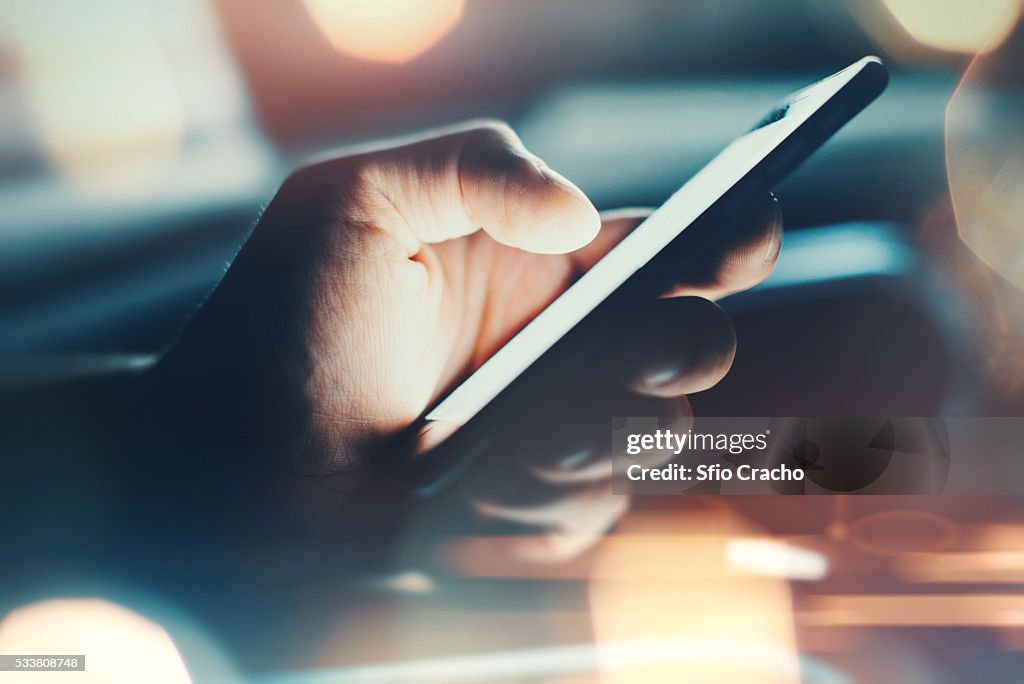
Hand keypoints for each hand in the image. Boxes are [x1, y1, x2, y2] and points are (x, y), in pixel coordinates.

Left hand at [155, 121, 781, 564]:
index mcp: (537, 269)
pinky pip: (589, 510)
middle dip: (688, 344)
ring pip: (651, 435)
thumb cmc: (279, 325)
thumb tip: (583, 215)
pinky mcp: (533, 514)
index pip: (660, 250)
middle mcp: (561, 351)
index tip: (743, 226)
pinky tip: (480, 483)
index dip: (722, 236)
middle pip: (688, 345)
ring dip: (609, 430)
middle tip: (649, 340)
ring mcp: (553, 435)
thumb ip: (473, 162)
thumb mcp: (356, 200)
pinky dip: (548, 495)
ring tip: (531, 430)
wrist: (227, 463)